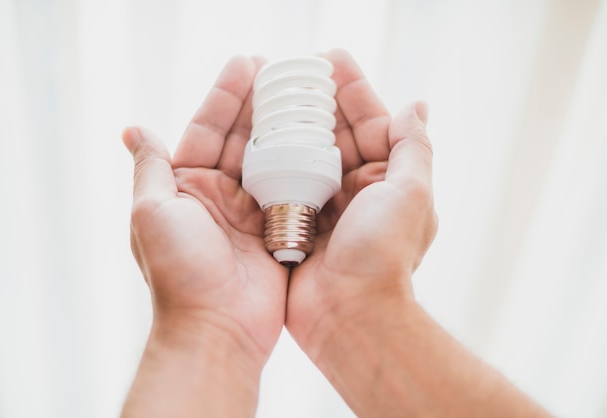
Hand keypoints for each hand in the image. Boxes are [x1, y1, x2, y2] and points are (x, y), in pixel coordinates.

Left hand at [122, 56, 287, 415]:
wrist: (218, 330)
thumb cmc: (179, 274)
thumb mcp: (152, 213)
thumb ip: (151, 168)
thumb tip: (134, 129)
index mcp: (187, 188)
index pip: (207, 130)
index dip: (225, 96)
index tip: (247, 64)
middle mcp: (220, 196)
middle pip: (244, 139)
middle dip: (261, 104)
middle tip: (283, 71)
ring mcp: (252, 213)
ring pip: (272, 159)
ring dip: (286, 127)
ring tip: (305, 94)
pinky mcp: (280, 230)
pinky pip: (294, 188)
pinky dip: (306, 163)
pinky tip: (321, 137)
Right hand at [286, 49, 436, 359]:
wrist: (349, 315)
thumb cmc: (384, 257)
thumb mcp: (410, 194)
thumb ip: (413, 148)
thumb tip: (416, 106)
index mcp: (387, 181)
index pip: (372, 123)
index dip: (353, 90)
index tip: (331, 60)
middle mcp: (357, 191)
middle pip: (337, 134)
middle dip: (319, 101)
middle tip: (296, 70)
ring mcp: (326, 208)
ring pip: (308, 155)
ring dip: (293, 126)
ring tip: (273, 93)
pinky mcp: (298, 224)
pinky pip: (285, 183)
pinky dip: (274, 160)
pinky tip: (257, 137)